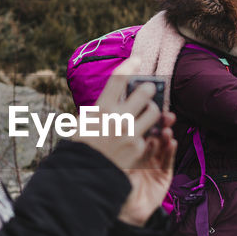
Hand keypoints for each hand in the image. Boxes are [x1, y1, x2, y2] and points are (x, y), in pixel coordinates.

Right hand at [84, 57, 162, 172]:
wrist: (85, 175)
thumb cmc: (82, 146)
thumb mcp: (84, 122)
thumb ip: (101, 108)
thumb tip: (113, 95)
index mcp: (101, 108)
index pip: (118, 79)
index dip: (130, 66)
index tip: (137, 59)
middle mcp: (117, 118)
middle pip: (145, 92)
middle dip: (149, 88)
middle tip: (149, 89)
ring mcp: (130, 133)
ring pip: (154, 112)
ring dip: (153, 110)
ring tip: (149, 112)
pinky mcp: (139, 147)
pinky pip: (150, 134)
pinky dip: (148, 133)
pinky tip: (142, 135)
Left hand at [117, 112, 176, 225]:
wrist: (119, 211)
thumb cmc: (111, 184)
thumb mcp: (111, 159)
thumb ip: (113, 142)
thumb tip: (109, 117)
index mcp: (129, 148)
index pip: (139, 128)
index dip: (145, 117)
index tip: (149, 106)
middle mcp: (143, 153)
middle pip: (154, 134)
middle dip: (161, 123)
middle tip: (165, 114)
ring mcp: (154, 164)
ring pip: (163, 146)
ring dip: (166, 136)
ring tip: (166, 130)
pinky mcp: (163, 176)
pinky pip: (168, 161)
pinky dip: (170, 151)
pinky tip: (172, 142)